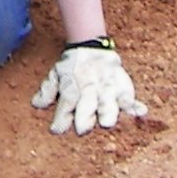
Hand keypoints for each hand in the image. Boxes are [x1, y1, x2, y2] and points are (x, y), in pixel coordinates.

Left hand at [30, 47, 147, 135]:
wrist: (92, 47)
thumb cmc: (72, 67)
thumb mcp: (55, 74)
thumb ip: (48, 90)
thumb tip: (36, 104)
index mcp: (72, 88)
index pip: (65, 105)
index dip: (61, 119)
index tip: (56, 130)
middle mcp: (89, 90)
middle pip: (87, 105)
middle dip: (85, 117)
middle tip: (82, 130)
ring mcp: (107, 89)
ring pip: (108, 102)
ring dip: (108, 112)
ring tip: (107, 122)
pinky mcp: (122, 87)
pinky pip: (130, 97)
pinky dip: (136, 105)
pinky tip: (141, 112)